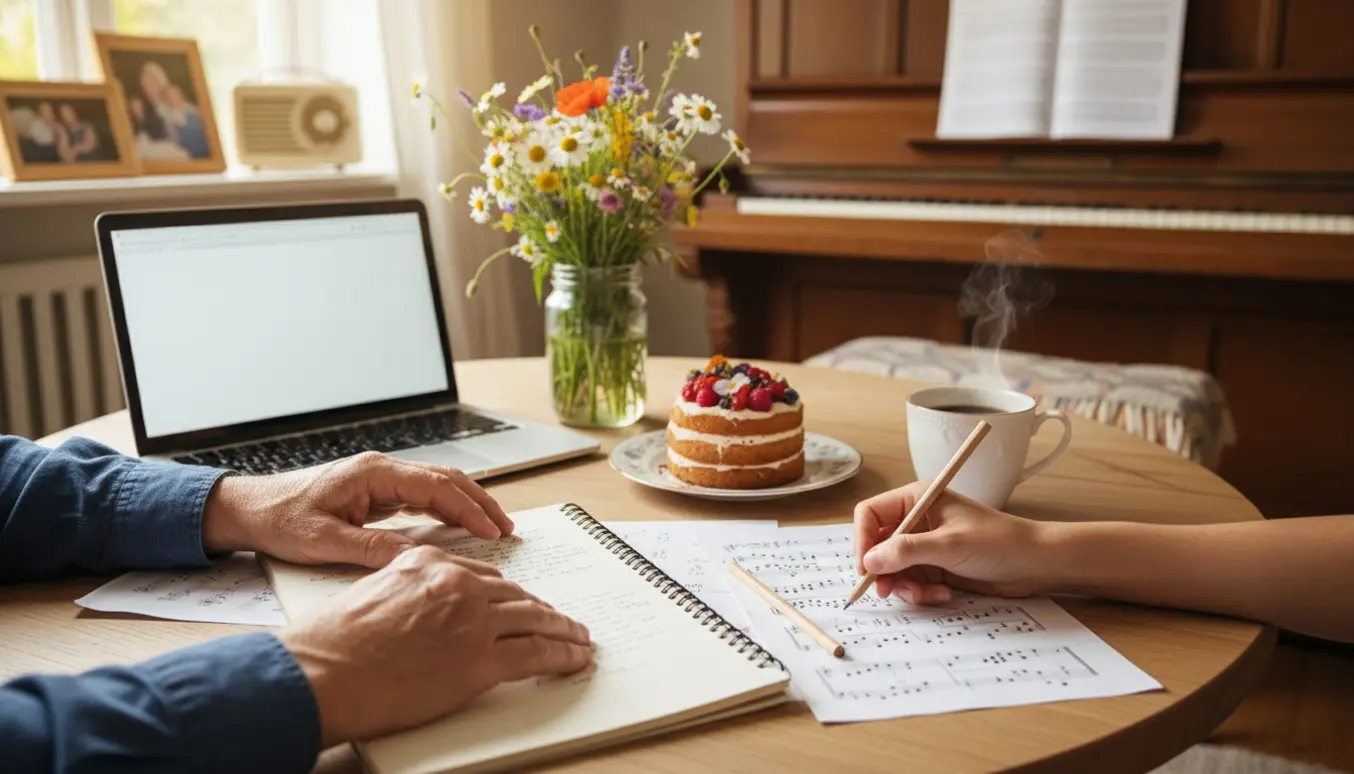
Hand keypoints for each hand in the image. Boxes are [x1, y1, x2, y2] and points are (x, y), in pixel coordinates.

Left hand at [202, 452, 513, 567]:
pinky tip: (459, 525)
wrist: (248, 509)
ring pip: (436, 487)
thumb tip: (415, 559)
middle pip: (445, 480)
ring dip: (467, 504)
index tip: (492, 531)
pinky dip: (446, 509)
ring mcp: (379, 480)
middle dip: (479, 502)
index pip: (435, 487)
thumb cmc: (279, 520)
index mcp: (372, 473)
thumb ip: (371, 549)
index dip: (468, 509)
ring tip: (493, 527)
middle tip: (506, 528)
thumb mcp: (324, 541)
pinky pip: (420, 497)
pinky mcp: (374, 493)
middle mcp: (380, 470)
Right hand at [277, 546, 592, 745]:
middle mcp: (456, 584)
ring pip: (536, 619)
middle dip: (541, 609)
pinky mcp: (482, 659)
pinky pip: (538, 653)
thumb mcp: (370, 593)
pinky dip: (563, 655)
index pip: (483, 576)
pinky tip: (575, 657)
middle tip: (560, 620)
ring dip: (562, 630)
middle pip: (515, 595)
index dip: (509, 593)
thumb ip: (406, 594)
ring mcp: (473, 620)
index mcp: (427, 562)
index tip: (522, 601)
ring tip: (578, 638)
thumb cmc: (329, 644)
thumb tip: (422, 615)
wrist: (321, 672)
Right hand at [853, 480, 1054, 603]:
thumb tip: (869, 561)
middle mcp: (916, 519)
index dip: (862, 540)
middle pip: (877, 544)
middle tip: (888, 591)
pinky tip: (943, 594)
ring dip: (905, 585)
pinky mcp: (934, 565)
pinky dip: (921, 591)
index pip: (870, 514)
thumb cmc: (997, 543)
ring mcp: (925, 543)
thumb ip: (906, 552)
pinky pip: (911, 581)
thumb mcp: (948, 546)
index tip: (865, 569)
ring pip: (892, 568)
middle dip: (883, 570)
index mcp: (917, 498)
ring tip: (927, 594)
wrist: (1034, 564)